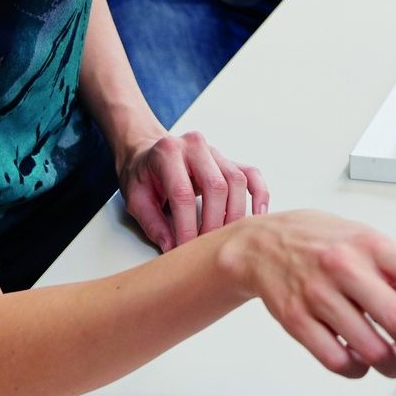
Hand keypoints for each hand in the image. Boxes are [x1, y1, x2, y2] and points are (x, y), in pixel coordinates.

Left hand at [115, 129, 267, 250]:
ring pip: (237, 181)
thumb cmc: (142, 174)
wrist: (148, 151)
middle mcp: (194, 146)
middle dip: (213, 223)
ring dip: (235, 214)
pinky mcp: (228, 160)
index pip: (182, 193)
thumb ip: (153, 224)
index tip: (185, 249)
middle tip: (206, 248)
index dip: (186, 226)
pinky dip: (259, 194)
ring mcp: (215, 151)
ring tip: (226, 238)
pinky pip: (251, 174)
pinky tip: (258, 214)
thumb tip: (172, 248)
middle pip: (216, 186)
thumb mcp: (135, 198)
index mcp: (167, 152)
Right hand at [217, 211, 395, 378]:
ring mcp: (318, 295)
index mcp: (371, 245)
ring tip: (395, 363)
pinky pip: (336, 360)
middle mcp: (346, 267)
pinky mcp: (296, 320)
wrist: (261, 243)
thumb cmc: (324, 243)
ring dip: (391, 365)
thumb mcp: (373, 249)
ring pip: (369, 348)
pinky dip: (356, 370)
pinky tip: (360, 361)